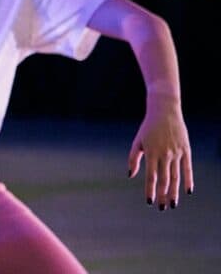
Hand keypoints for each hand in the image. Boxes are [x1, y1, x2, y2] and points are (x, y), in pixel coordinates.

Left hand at [128, 95, 193, 209]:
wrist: (165, 111)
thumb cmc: (148, 128)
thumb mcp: (137, 142)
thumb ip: (133, 159)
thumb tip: (130, 175)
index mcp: (151, 153)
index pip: (151, 177)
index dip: (150, 190)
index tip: (150, 202)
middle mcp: (164, 154)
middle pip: (164, 180)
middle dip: (163, 195)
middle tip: (162, 208)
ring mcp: (176, 153)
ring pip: (176, 176)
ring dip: (174, 192)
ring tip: (172, 204)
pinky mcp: (186, 150)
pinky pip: (188, 168)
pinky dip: (188, 180)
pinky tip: (187, 191)